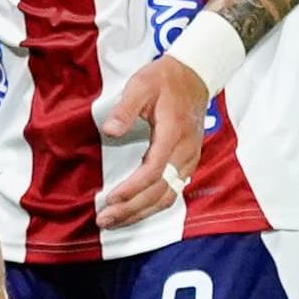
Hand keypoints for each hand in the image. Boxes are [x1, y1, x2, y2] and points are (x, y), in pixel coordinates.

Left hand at [91, 52, 210, 228]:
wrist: (194, 77)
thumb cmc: (164, 81)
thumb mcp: (141, 85)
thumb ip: (125, 108)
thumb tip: (109, 130)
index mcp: (173, 133)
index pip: (154, 170)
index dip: (132, 188)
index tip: (110, 198)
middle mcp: (185, 152)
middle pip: (160, 190)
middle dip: (132, 208)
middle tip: (105, 219)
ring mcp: (189, 160)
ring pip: (168, 196)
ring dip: (141, 212)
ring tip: (115, 222)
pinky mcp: (188, 163)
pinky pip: (173, 191)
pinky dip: (153, 206)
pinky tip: (135, 212)